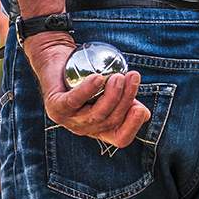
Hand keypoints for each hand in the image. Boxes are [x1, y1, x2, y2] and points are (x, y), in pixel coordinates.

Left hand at [23, 31, 151, 147]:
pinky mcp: (55, 107)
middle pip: (110, 121)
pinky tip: (98, 79)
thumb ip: (128, 100)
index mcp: (100, 129)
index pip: (120, 139)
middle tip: (131, 77)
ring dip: (111, 95)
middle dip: (125, 100)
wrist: (59, 59)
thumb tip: (143, 114)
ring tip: (118, 76)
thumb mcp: (112, 88)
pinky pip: (74, 101)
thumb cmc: (89, 73)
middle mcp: (84, 129)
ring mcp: (68, 120)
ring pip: (95, 114)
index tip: (141, 108)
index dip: (132, 127)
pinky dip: (87, 90)